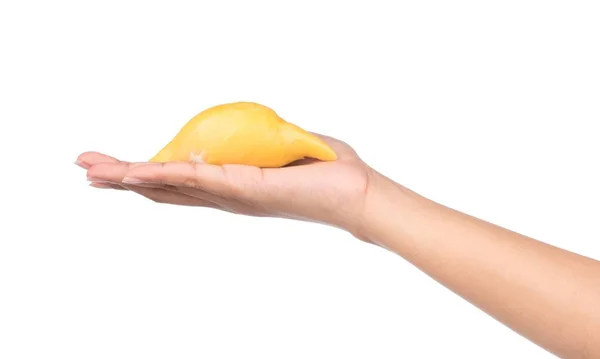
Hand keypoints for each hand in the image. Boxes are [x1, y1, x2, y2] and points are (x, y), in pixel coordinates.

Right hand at [76, 134, 372, 237]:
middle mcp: (225, 194)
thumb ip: (263, 139)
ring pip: (172, 186)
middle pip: (165, 188)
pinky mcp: (245, 188)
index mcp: (231, 184)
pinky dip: (165, 176)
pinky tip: (137, 173)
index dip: (145, 176)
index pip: (180, 181)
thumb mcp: (286, 144)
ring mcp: (232, 194)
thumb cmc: (326, 169)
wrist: (356, 190)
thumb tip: (255, 128)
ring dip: (131, 179)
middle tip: (84, 168)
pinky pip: (198, 179)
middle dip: (122, 179)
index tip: (112, 168)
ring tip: (93, 172)